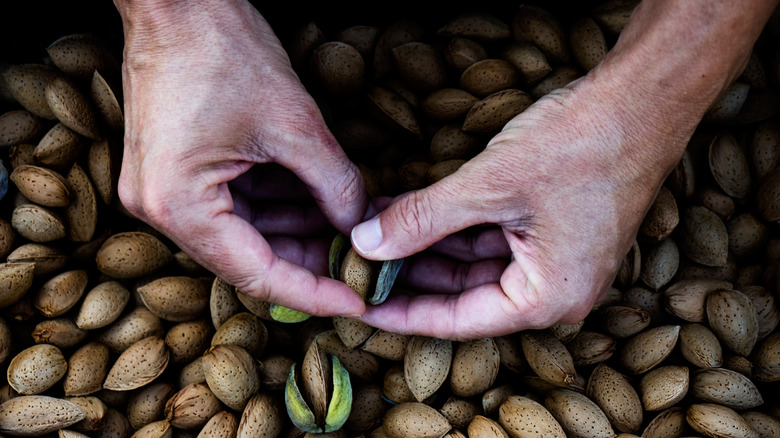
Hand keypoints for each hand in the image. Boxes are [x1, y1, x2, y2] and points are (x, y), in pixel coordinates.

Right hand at [115, 0, 366, 315]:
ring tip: (350, 234)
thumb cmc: (223, 50)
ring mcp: (166, 190)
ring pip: (246, 232)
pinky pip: (235, 205)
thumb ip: (334, 186)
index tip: (358, 302)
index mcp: (180, 207)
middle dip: (310, 261)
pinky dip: (278, 206)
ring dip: (297, 232)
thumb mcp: (295, 125)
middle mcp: (162, 209)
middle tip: (362, 266)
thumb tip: (361, 226)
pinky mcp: (177, 170)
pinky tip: (320, 206)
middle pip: (249, 258)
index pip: (258, 274)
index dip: (314, 293)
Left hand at [349, 0, 773, 339]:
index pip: (456, 319)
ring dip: (423, 243)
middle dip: (407, 272)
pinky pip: (486, 237)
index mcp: (547, 299)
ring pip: (469, 262)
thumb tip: (366, 243)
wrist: (642, 100)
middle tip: (354, 262)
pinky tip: (406, 208)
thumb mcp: (489, 187)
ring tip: (371, 227)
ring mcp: (552, 259)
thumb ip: (423, 219)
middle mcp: (552, 289)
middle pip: (461, 293)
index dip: (401, 312)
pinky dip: (448, 223)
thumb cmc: (582, 147)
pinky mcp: (549, 230)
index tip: (357, 305)